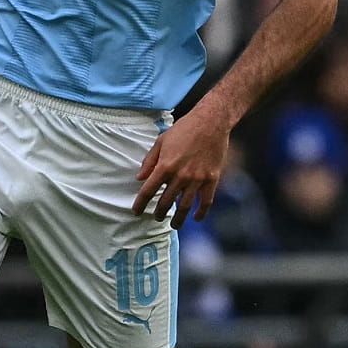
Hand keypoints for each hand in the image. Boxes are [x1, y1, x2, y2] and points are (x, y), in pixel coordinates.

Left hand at [133, 110, 229, 229]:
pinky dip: (201, 212)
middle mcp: (180, 176)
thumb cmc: (185, 129)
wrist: (211, 122)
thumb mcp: (161, 141)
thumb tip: (140, 178)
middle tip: (156, 217)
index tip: (136, 211)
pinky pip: (206, 201)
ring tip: (174, 225)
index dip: (140, 204)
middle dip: (159, 213)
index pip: (148, 191)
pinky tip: (196, 217)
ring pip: (185, 206)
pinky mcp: (212, 179)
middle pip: (166, 202)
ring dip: (178, 219)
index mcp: (165, 166)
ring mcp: (197, 179)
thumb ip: (150, 160)